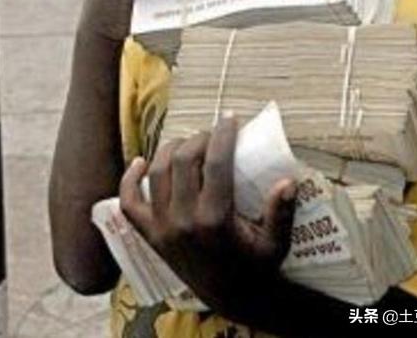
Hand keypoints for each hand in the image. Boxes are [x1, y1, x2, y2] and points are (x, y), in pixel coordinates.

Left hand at [119, 113, 297, 319]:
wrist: (232, 297)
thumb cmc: (257, 266)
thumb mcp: (276, 243)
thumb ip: (281, 212)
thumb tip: (288, 180)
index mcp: (215, 220)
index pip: (216, 163)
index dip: (223, 134)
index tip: (231, 118)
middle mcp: (183, 221)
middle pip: (184, 161)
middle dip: (199, 138)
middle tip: (213, 134)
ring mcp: (162, 228)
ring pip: (157, 173)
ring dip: (171, 150)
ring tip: (188, 143)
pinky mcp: (150, 236)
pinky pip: (128, 204)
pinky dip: (129, 180)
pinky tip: (140, 162)